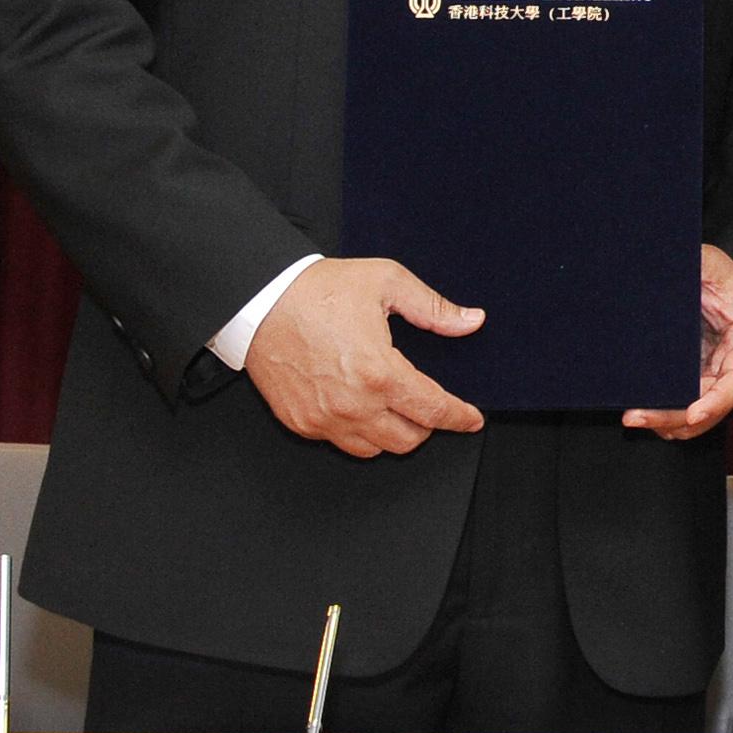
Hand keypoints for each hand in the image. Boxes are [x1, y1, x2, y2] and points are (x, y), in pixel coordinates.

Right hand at [242, 257, 486, 457]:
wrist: (260, 301)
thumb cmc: (318, 290)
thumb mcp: (386, 282)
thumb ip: (433, 308)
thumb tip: (471, 321)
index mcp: (379, 372)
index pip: (433, 410)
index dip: (459, 417)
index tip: (472, 420)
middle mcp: (353, 405)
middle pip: (408, 440)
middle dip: (427, 425)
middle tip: (429, 405)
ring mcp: (324, 419)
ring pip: (376, 449)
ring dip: (394, 433)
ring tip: (397, 408)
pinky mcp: (301, 423)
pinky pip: (342, 442)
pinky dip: (360, 433)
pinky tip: (363, 407)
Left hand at [625, 244, 732, 439]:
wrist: (718, 286)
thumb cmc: (720, 275)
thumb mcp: (710, 262)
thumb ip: (699, 264)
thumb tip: (668, 266)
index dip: (716, 401)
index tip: (693, 413)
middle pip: (713, 407)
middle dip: (675, 417)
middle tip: (636, 416)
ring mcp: (721, 380)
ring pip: (698, 417)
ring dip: (667, 422)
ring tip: (634, 416)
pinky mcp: (703, 384)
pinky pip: (688, 411)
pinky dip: (667, 417)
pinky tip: (643, 411)